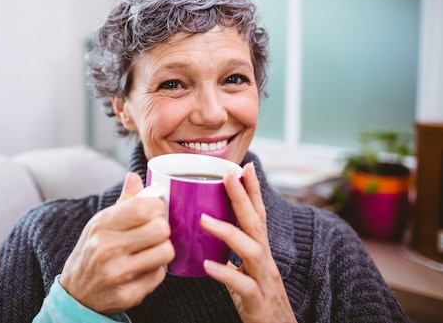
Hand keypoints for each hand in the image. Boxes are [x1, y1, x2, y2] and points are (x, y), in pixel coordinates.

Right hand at [59, 172, 174, 315]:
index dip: (158, 207)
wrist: (76, 294)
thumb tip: (135, 177)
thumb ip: (123, 201)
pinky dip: (155, 272)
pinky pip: (160, 276)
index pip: (144, 207)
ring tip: (150, 251)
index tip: (154, 212)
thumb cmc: (92, 251)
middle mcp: (108, 248)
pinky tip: (141, 269)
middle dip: (162, 230)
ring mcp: (117, 273)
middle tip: (154, 234)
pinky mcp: (128, 295)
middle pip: (161, 229)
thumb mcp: (100, 223)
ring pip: (166, 252)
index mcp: (102, 224)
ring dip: (162, 251)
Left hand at [200, 163, 296, 322]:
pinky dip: (227, 274)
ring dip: (228, 232)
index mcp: (261, 252)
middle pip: (256, 223)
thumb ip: (233, 257)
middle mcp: (266, 261)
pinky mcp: (258, 302)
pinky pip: (244, 286)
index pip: (258, 215)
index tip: (245, 165)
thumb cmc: (260, 303)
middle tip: (229, 173)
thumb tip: (210, 238)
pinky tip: (209, 267)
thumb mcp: (248, 274)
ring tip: (204, 220)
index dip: (252, 190)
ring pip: (252, 250)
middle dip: (243, 196)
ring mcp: (264, 281)